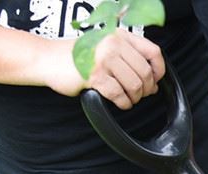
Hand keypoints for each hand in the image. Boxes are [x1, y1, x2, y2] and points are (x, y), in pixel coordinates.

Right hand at [46, 29, 163, 109]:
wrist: (48, 59)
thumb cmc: (79, 57)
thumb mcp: (105, 47)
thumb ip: (128, 56)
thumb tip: (154, 80)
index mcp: (119, 36)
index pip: (153, 52)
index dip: (159, 70)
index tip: (155, 80)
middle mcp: (113, 44)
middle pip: (145, 73)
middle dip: (146, 89)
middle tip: (139, 94)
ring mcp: (103, 59)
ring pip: (135, 86)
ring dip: (134, 98)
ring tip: (127, 97)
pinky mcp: (95, 76)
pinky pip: (120, 95)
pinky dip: (123, 103)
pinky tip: (119, 102)